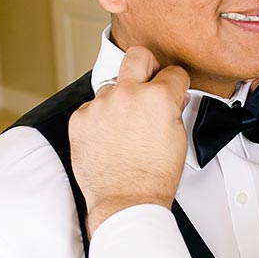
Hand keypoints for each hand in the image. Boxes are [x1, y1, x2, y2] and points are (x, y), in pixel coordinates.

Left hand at [69, 46, 190, 236]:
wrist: (126, 202)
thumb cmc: (153, 177)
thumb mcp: (178, 137)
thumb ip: (173, 108)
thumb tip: (172, 96)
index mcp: (158, 98)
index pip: (173, 71)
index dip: (177, 82)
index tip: (173, 87)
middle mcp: (127, 95)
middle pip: (137, 56)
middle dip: (147, 65)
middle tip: (148, 80)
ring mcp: (101, 105)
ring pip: (112, 85)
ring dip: (120, 99)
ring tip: (125, 125)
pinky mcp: (80, 118)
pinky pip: (92, 107)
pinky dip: (100, 118)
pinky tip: (109, 137)